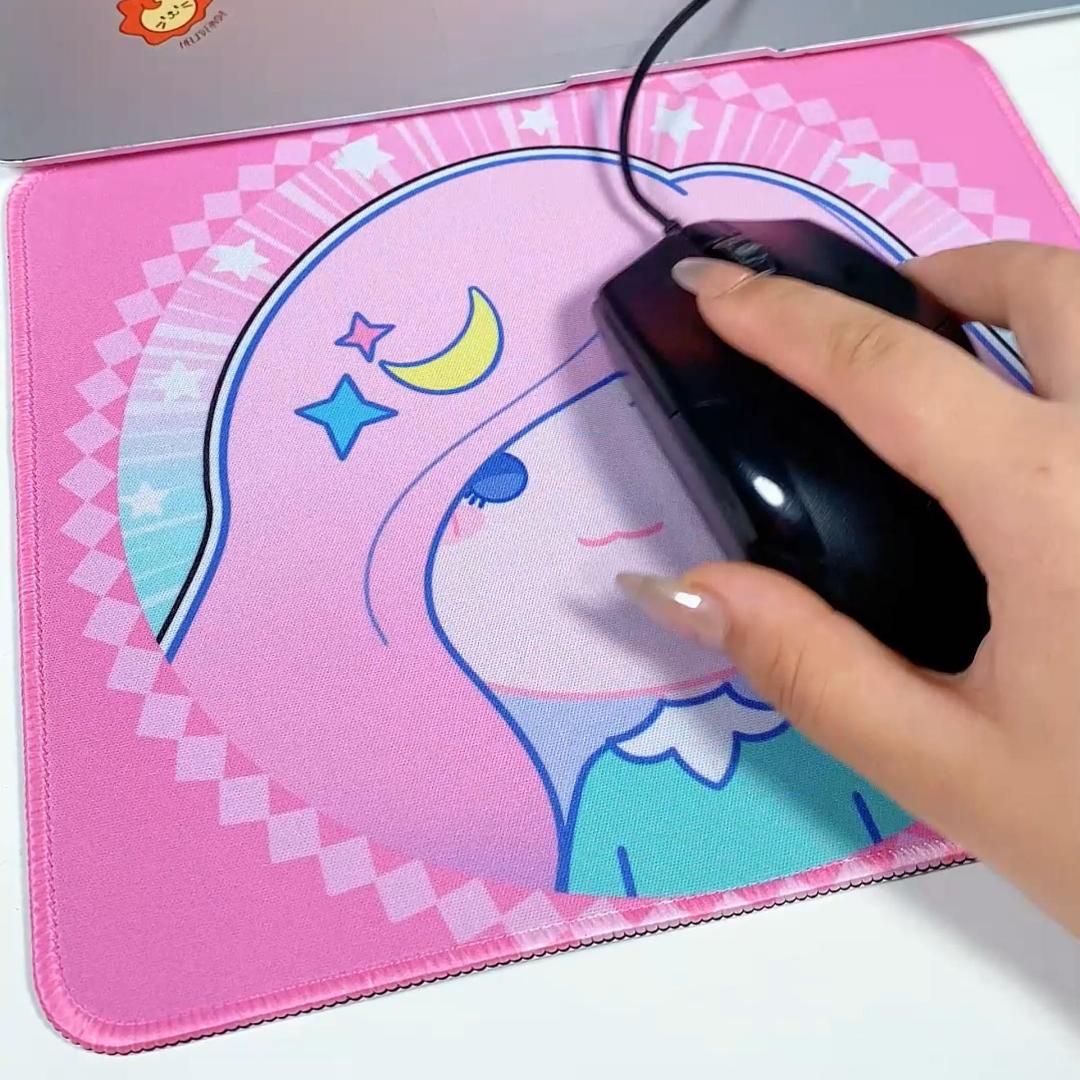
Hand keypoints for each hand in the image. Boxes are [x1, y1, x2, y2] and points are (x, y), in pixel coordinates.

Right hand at [618, 242, 1079, 934]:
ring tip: (962, 370)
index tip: (717, 288)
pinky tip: (1040, 462)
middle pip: (1048, 287)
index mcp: (1055, 502)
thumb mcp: (950, 767)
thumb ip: (808, 665)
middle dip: (943, 279)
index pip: (890, 373)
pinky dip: (1071, 378)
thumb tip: (681, 589)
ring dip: (1028, 313)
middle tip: (877, 326)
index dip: (786, 320)